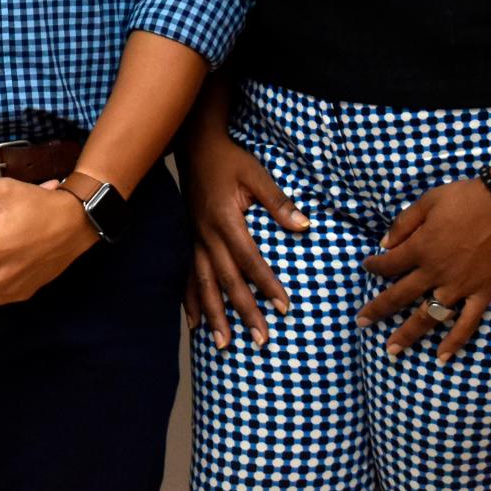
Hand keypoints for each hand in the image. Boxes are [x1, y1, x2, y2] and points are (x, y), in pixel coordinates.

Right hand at [180, 124, 310, 348]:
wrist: (195, 147)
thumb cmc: (230, 160)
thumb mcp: (256, 174)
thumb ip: (278, 202)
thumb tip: (304, 226)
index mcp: (226, 219)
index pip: (250, 259)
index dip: (266, 284)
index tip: (284, 307)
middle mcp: (207, 235)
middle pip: (227, 280)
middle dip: (243, 311)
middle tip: (260, 339)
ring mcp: (194, 240)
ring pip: (203, 284)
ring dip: (214, 315)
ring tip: (224, 344)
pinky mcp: (188, 241)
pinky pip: (187, 276)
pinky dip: (191, 301)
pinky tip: (196, 323)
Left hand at [356, 175, 490, 363]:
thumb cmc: (464, 198)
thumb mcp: (427, 202)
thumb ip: (404, 223)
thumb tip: (384, 243)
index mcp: (420, 248)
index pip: (388, 265)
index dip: (374, 266)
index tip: (368, 267)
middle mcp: (435, 272)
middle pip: (399, 297)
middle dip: (377, 310)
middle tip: (361, 322)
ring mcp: (459, 287)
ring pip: (428, 316)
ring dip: (408, 334)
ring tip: (392, 350)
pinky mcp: (482, 293)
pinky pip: (467, 323)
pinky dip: (455, 341)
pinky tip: (442, 357)